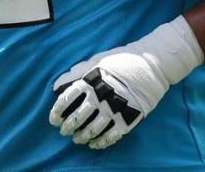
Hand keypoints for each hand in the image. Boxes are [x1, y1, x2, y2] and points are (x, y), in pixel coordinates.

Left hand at [49, 16, 203, 148]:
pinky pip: (110, 136)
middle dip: (67, 127)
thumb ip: (76, 73)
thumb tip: (56, 85)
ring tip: (77, 139)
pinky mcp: (128, 119)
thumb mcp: (97, 61)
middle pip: (77, 117)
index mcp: (90, 81)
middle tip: (64, 131)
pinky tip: (94, 144)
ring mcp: (114, 109)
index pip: (66, 99)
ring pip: (92, 130)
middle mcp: (100, 97)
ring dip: (82, 137)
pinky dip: (100, 143)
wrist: (151, 65)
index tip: (53, 119)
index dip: (57, 111)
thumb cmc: (122, 60)